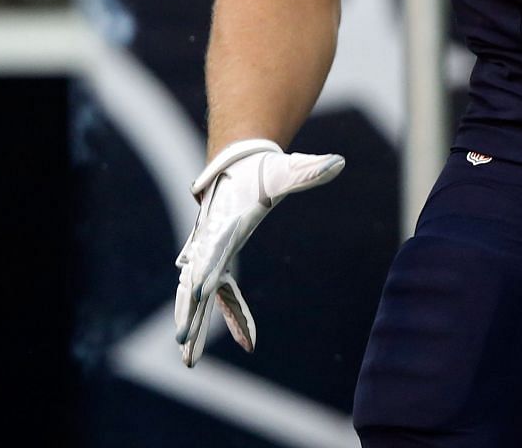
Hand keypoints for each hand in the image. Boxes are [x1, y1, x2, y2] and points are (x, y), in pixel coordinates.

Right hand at [172, 138, 344, 366]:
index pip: (211, 250)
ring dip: (194, 324)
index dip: (203, 269)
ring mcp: (210, 254)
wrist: (236, 166)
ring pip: (197, 296)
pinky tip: (249, 341)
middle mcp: (211, 243)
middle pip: (195, 282)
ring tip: (188, 359)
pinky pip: (222, 295)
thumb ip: (309, 170)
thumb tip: (338, 162)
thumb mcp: (286, 170)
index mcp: (224, 224)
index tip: (198, 291)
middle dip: (189, 311)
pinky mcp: (218, 262)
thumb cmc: (261, 171)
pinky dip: (231, 316)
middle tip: (182, 340)